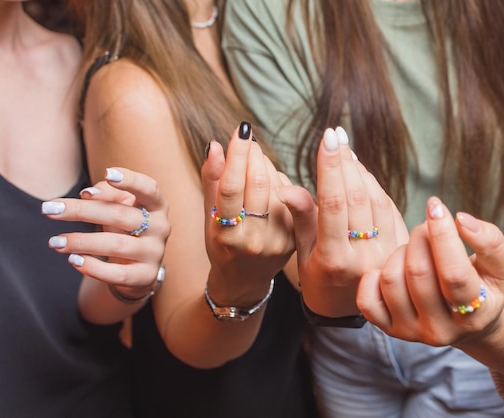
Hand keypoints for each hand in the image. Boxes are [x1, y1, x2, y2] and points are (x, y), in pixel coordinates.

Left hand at [42, 167, 169, 294]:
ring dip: (81, 241)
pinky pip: (117, 273)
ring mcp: (154, 252)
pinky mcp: (145, 276)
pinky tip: (73, 260)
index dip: (130, 180)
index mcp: (156, 205)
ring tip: (55, 241)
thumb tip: (88, 194)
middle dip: (82, 211)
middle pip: (120, 215)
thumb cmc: (124, 227)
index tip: (108, 173)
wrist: (138, 266)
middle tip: (49, 209)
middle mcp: (160, 227)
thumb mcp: (119, 206)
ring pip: (116, 245)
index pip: (149, 189)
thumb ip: (107, 194)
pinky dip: (92, 267)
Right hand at [201, 122, 294, 305]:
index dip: (237, 156)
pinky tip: (271, 181)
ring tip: (255, 162)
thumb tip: (216, 145)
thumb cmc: (221, 243)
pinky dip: (281, 182)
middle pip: (259, 184)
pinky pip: (292, 198)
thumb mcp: (208, 216)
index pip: (231, 188)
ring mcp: (278, 241)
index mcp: (226, 236)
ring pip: (278, 187)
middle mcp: (254, 241)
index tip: (241, 130)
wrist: (243, 280)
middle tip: (248, 141)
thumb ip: (212, 180)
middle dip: (254, 155)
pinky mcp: (295, 239)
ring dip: (267, 166)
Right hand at [279, 127, 408, 316]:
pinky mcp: (401, 248)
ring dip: (360, 171)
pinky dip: (374, 185)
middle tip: (335, 136)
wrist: (347, 310)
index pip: (333, 204)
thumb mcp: (302, 254)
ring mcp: (387, 254)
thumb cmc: (317, 278)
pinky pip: (389, 208)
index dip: (331, 168)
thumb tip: (287, 187)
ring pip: (377, 200)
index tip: (327, 139)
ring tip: (344, 150)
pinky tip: (360, 170)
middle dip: (345, 162)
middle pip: (357, 198)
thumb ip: (301, 219)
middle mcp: (365, 258)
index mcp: (334, 261)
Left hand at [357, 196, 503, 345]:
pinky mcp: (388, 329)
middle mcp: (441, 330)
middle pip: (418, 273)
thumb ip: (490, 242)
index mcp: (474, 314)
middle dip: (420, 238)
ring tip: (415, 251)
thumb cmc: (483, 285)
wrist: (466, 321)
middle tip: (427, 228)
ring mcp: (411, 332)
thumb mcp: (500, 266)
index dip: (442, 236)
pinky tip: (393, 268)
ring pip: (391, 280)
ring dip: (400, 253)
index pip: (453, 274)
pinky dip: (374, 277)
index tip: (436, 207)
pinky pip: (367, 300)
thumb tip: (461, 220)